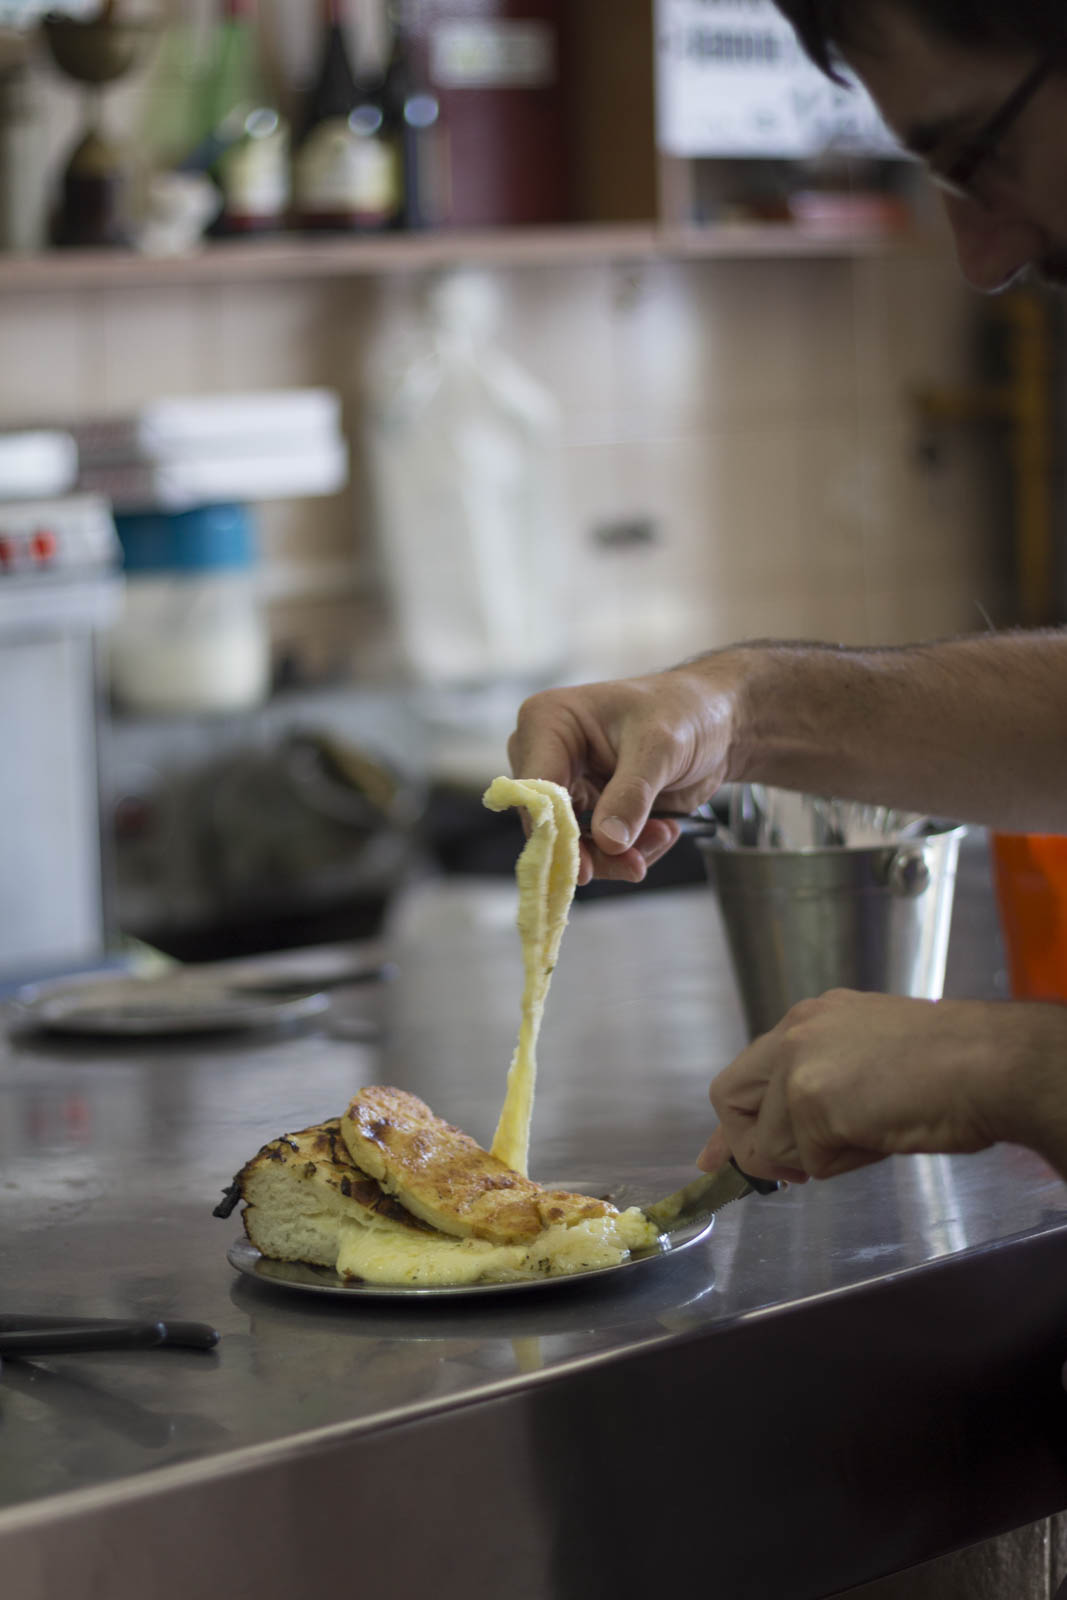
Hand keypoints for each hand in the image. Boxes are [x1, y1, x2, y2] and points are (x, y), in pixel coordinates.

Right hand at [507, 665, 737, 884]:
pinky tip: (663, 830)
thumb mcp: (662, 746)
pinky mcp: (592, 812)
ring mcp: (569, 787)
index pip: (533, 787)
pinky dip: (632, 852)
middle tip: (636, 863)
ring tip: (665, 834)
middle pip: (550, 825)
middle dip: (597, 850)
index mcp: (548, 721)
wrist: (716, 722)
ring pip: (575, 847)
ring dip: (621, 854)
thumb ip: (633, 793)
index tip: (585, 866)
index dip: (553, 829)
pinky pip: (600, 850)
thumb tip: (608, 840)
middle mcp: (548, 756)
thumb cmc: (684, 710)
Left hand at [696, 990, 1050, 1184]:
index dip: (731, 1123)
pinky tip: (878, 1138)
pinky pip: (808, 1163)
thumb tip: (778, 1144)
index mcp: (810, 1019)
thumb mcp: (864, 1063)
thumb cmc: (948, 1068)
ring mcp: (797, 1065)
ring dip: (816, 1159)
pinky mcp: (810, 1102)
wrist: (987, 1064)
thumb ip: (815, 1090)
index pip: (745, 1073)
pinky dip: (842, 1166)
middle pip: (729, 1099)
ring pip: (771, 1143)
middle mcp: (794, 1032)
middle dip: (747, 1147)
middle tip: (786, 1174)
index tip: (717, 1159)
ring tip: (871, 1134)